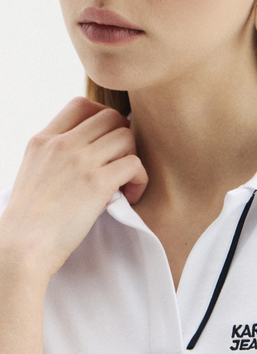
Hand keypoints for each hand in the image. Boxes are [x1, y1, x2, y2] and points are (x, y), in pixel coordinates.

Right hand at [0, 97, 147, 279]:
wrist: (20, 248)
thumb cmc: (28, 223)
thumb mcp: (32, 174)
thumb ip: (55, 158)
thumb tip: (86, 157)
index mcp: (43, 139)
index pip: (81, 105)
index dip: (103, 120)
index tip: (106, 145)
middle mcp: (62, 144)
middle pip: (110, 116)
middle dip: (123, 139)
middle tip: (120, 165)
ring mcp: (80, 161)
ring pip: (127, 136)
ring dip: (133, 158)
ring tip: (126, 184)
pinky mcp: (97, 182)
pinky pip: (135, 164)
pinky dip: (140, 180)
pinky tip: (130, 198)